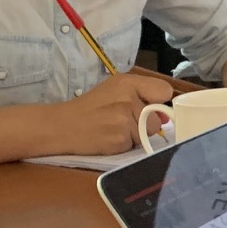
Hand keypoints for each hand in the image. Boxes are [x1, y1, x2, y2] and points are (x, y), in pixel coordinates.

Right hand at [59, 72, 173, 154]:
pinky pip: (135, 145)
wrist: (61, 126)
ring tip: (113, 130)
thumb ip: (141, 94)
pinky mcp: (120, 138)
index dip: (158, 102)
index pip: (164, 91)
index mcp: (128, 82)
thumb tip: (164, 113)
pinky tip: (108, 138)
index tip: (150, 107)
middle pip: (158, 118)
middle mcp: (128, 98)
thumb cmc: (89, 108)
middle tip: (122, 121)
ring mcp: (124, 119)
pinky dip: (124, 145)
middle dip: (145, 124)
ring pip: (148, 133)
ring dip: (134, 136)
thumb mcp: (114, 89)